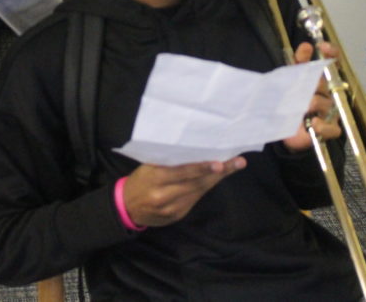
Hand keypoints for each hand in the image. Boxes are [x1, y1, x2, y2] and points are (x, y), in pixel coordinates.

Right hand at [122, 158, 246, 227]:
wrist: (126, 208)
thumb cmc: (139, 180)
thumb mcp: (147, 167)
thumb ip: (167, 162)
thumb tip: (193, 149)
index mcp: (156, 179)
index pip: (183, 172)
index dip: (202, 168)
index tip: (220, 163)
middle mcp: (165, 196)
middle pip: (197, 183)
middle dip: (220, 172)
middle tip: (239, 162)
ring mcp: (172, 209)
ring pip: (199, 191)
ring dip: (216, 179)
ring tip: (233, 166)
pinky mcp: (177, 216)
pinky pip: (194, 199)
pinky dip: (204, 188)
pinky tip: (214, 178)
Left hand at [282, 41, 341, 152]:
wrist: (288, 131)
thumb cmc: (292, 104)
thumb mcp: (291, 82)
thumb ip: (297, 64)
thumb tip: (305, 46)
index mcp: (320, 80)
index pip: (331, 63)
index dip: (331, 53)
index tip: (322, 46)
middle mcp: (328, 94)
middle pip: (323, 82)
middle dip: (311, 83)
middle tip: (298, 88)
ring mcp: (331, 112)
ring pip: (324, 102)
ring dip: (311, 103)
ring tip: (301, 107)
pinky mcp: (330, 129)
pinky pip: (332, 128)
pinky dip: (322, 126)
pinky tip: (313, 123)